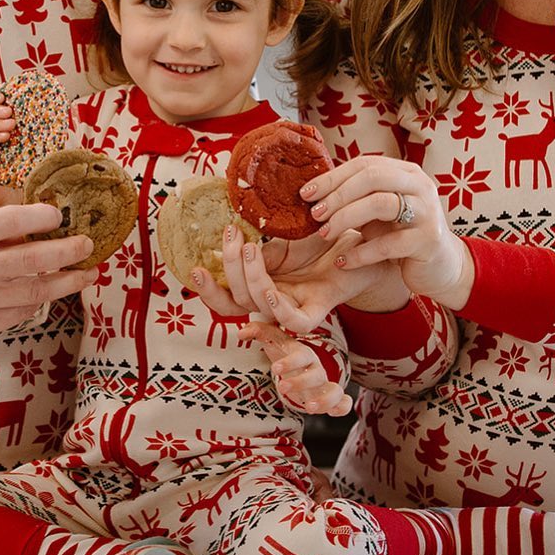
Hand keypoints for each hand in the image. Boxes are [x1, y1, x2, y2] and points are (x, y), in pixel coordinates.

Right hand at [0, 203, 97, 342]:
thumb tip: (44, 224)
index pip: (9, 221)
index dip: (41, 217)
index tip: (60, 216)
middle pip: (31, 262)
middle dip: (68, 252)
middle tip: (88, 245)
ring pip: (35, 294)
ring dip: (67, 283)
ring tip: (86, 274)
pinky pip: (18, 314)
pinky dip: (36, 302)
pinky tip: (48, 292)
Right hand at [190, 225, 401, 334]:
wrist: (360, 242)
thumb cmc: (320, 242)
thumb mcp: (280, 241)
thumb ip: (255, 247)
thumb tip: (225, 235)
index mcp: (258, 285)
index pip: (225, 296)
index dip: (207, 288)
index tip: (194, 267)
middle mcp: (271, 301)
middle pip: (235, 302)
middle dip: (225, 273)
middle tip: (228, 241)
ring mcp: (292, 308)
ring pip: (258, 305)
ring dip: (249, 276)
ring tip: (250, 245)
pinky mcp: (315, 313)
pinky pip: (292, 320)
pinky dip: (276, 306)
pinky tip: (270, 287)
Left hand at [239, 319, 352, 416]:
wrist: (300, 366)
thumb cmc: (286, 353)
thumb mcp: (274, 342)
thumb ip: (259, 332)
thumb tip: (242, 332)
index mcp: (303, 354)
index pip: (300, 355)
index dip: (290, 362)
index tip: (275, 369)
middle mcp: (316, 368)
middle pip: (316, 374)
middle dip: (301, 382)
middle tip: (283, 387)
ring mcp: (324, 384)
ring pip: (333, 390)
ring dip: (324, 400)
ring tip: (308, 408)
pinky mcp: (329, 399)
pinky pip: (342, 402)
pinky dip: (343, 407)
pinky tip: (335, 412)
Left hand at [302, 155, 473, 309]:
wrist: (439, 266)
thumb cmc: (400, 233)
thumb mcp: (378, 210)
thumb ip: (355, 197)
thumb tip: (311, 193)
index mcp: (405, 172)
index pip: (364, 164)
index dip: (332, 177)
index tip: (305, 193)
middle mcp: (419, 185)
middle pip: (372, 177)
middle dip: (337, 194)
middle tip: (315, 214)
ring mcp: (427, 212)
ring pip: (380, 203)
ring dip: (346, 218)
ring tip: (325, 234)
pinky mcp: (428, 241)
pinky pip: (388, 243)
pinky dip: (360, 253)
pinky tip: (342, 261)